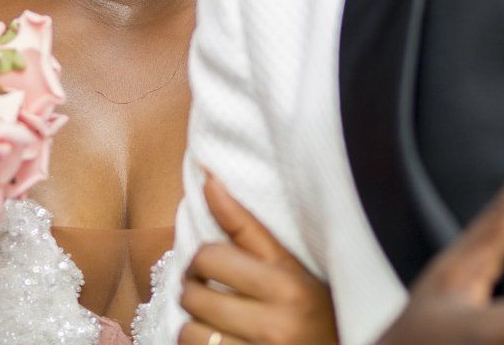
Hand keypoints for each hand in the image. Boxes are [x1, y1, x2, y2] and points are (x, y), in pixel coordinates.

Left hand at [179, 172, 338, 344]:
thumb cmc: (313, 310)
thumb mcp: (292, 268)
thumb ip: (246, 226)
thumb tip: (206, 176)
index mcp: (290, 286)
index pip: (212, 257)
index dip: (201, 258)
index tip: (208, 263)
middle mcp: (277, 323)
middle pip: (196, 293)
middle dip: (194, 289)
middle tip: (208, 291)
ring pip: (189, 331)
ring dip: (193, 325)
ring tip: (212, 322)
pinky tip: (218, 342)